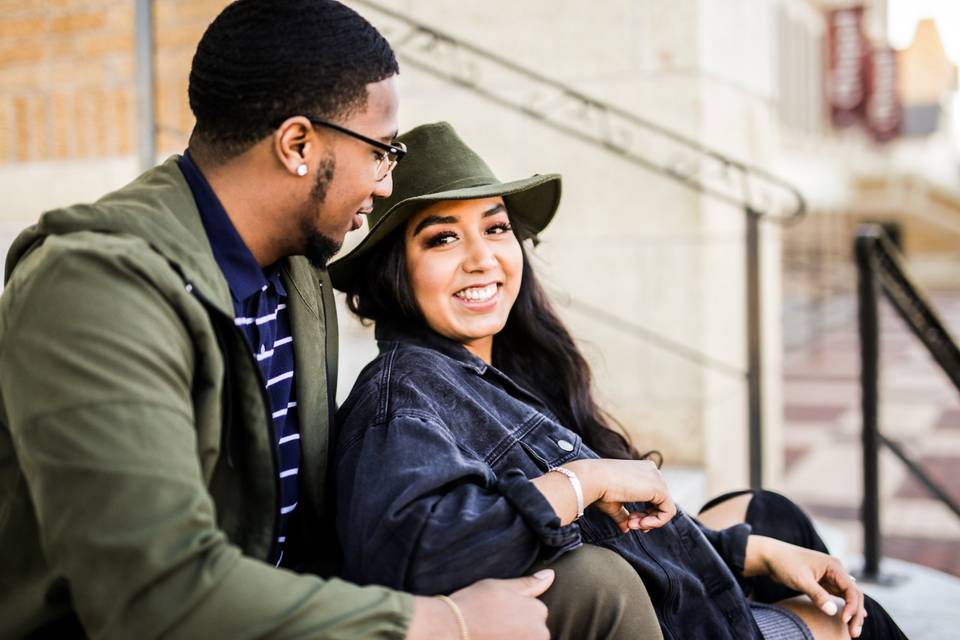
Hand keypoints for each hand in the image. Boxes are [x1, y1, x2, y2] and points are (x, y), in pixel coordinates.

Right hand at [407, 570, 553, 639]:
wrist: (450, 630)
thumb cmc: (473, 605)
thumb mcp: (501, 587)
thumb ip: (529, 583)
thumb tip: (551, 574)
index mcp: (538, 612)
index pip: (535, 610)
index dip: (515, 609)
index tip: (497, 611)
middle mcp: (539, 634)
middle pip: (534, 630)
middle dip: (518, 627)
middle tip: (493, 623)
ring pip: (526, 638)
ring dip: (513, 636)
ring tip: (491, 633)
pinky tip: (490, 637)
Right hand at [569, 459, 676, 532]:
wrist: (593, 479)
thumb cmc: (599, 488)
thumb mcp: (614, 503)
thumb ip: (624, 515)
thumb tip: (626, 529)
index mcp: (642, 470)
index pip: (652, 496)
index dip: (643, 513)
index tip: (629, 522)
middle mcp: (652, 471)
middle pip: (660, 502)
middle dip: (646, 518)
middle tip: (631, 525)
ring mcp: (657, 478)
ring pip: (665, 507)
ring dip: (650, 522)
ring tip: (632, 524)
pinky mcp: (659, 488)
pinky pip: (668, 511)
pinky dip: (657, 522)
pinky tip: (642, 524)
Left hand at [745, 536, 865, 637]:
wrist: (770, 556)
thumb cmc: (785, 564)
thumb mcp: (801, 580)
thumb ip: (817, 595)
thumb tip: (834, 612)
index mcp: (834, 566)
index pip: (852, 590)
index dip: (852, 607)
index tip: (844, 621)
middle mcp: (836, 570)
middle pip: (854, 595)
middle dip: (856, 614)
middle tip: (854, 634)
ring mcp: (830, 577)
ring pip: (848, 597)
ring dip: (852, 613)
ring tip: (852, 632)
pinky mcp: (823, 582)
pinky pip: (839, 596)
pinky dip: (845, 607)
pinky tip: (850, 618)